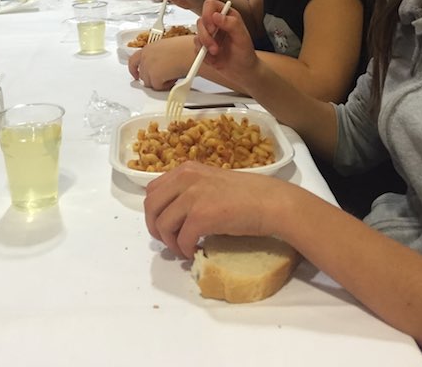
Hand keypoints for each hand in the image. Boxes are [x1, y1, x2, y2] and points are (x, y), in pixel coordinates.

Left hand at [128, 35, 195, 89]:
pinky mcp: (154, 76)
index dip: (134, 69)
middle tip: (163, 79)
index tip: (136, 75)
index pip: (133, 60)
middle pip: (143, 74)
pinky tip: (174, 78)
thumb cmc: (186, 48)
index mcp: (149, 48)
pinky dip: (166, 86)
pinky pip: (157, 87)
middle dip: (152, 78)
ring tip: (172, 75)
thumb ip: (158, 56)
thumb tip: (159, 65)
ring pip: (149, 83)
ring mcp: (148, 67)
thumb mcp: (167, 47)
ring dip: (160, 82)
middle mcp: (146, 56)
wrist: (192, 51)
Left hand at [144, 161, 283, 257]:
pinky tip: (194, 252)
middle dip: (155, 228)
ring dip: (169, 242)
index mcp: (186, 169)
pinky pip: (181, 239)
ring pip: (162, 224)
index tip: (164, 225)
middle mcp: (185, 178)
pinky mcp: (201, 216)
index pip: (152, 190)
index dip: (154, 211)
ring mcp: (192, 196)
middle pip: (151, 207)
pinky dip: (184, 250)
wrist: (270, 202)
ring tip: (182, 249)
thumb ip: (190, 189)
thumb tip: (173, 211)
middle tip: (168, 241)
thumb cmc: (246, 194)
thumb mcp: (210, 182)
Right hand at [196, 0, 258, 85]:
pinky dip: (202, 55)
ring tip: (216, 53)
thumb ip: (232, 24)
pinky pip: (195, 48)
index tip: (213, 29)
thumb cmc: (245, 54)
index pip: (210, 5)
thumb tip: (216, 15)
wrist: (242, 72)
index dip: (207, 14)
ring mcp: (209, 35)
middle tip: (215, 47)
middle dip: (206, 36)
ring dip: (205, 46)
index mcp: (226, 16)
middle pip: (200, 21)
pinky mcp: (203, 47)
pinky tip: (213, 59)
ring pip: (196, 35)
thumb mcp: (242, 38)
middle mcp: (216, 23)